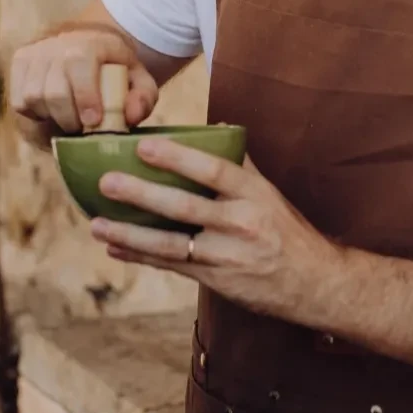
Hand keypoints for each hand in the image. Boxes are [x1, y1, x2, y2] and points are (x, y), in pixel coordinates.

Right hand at [9, 23, 157, 144]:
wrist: (90, 45)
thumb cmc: (116, 70)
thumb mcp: (139, 80)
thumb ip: (142, 97)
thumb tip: (129, 116)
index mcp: (90, 42)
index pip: (78, 64)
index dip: (85, 96)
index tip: (94, 121)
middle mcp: (56, 43)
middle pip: (52, 90)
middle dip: (68, 118)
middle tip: (82, 130)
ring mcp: (34, 52)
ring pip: (32, 97)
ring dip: (51, 118)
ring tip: (69, 122)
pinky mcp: (19, 63)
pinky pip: (19, 101)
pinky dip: (35, 115)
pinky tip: (52, 116)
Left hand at [91, 138, 344, 324]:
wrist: (315, 283)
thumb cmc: (288, 232)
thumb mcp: (271, 194)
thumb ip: (242, 164)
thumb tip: (221, 128)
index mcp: (254, 195)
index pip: (214, 171)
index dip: (178, 158)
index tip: (143, 146)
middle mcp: (241, 224)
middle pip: (185, 207)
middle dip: (142, 195)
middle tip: (107, 182)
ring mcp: (227, 255)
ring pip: (171, 244)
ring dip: (130, 234)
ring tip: (97, 224)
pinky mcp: (217, 280)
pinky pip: (172, 266)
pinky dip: (141, 256)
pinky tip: (115, 248)